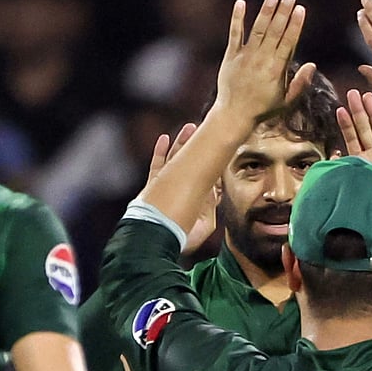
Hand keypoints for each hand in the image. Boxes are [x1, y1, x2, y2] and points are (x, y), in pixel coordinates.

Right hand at [145, 123, 217, 252]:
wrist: (157, 243)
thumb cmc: (182, 237)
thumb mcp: (205, 223)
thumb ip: (209, 204)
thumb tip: (213, 186)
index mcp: (192, 199)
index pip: (205, 178)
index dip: (212, 165)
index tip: (220, 151)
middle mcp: (179, 191)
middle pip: (190, 163)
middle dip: (196, 147)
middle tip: (203, 129)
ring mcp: (165, 187)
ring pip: (174, 160)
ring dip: (181, 143)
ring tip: (189, 127)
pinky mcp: (152, 187)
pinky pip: (156, 166)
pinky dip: (160, 151)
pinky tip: (165, 138)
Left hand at [214, 0, 315, 123]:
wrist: (234, 115)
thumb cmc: (262, 109)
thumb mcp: (286, 101)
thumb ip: (300, 83)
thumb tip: (312, 64)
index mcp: (277, 69)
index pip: (289, 41)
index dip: (295, 24)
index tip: (300, 9)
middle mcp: (262, 60)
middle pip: (275, 31)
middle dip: (283, 13)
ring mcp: (245, 57)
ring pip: (257, 30)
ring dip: (265, 12)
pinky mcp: (230, 57)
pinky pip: (234, 34)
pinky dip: (237, 19)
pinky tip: (241, 3)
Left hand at [337, 89, 371, 232]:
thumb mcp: (353, 189)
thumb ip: (344, 174)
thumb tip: (329, 161)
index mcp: (362, 163)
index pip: (352, 139)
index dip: (346, 124)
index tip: (340, 109)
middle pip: (366, 129)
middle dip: (359, 111)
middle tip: (352, 93)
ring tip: (368, 96)